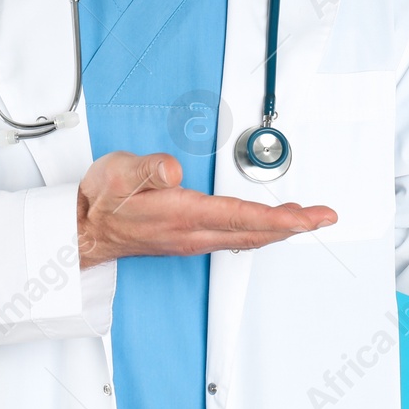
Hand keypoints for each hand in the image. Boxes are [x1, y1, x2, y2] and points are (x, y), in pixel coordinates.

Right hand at [76, 151, 336, 267]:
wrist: (83, 230)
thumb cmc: (102, 200)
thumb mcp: (118, 172)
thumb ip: (147, 169)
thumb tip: (173, 169)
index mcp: (183, 214)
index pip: (243, 217)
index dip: (282, 218)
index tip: (312, 216)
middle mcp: (193, 232)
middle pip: (255, 232)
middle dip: (295, 225)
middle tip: (325, 216)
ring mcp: (193, 239)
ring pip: (247, 238)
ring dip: (280, 229)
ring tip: (306, 219)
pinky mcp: (189, 239)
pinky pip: (235, 238)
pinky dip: (260, 231)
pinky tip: (267, 226)